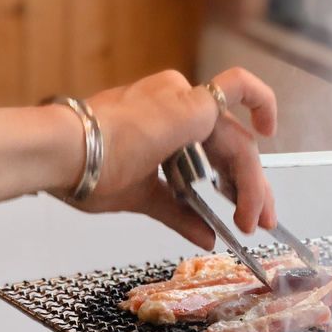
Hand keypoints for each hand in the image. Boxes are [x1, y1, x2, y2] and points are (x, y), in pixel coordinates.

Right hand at [76, 68, 277, 248]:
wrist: (62, 154)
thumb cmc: (84, 170)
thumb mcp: (143, 197)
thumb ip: (179, 212)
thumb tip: (206, 236)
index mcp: (160, 121)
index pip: (213, 151)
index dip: (234, 183)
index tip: (241, 214)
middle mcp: (176, 102)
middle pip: (232, 147)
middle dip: (251, 188)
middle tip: (261, 222)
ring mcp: (184, 98)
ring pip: (237, 141)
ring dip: (252, 181)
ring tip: (252, 219)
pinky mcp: (192, 102)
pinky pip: (239, 94)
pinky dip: (261, 105)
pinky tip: (270, 128)